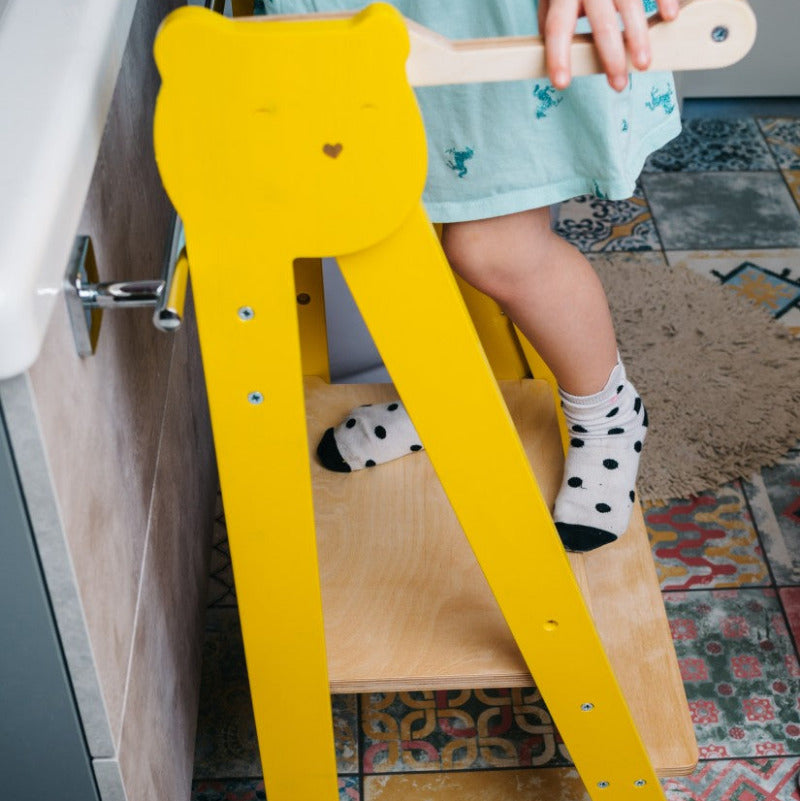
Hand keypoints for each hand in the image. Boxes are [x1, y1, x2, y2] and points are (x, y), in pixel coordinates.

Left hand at [538, 0, 679, 91]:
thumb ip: (551, 23)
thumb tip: (545, 59)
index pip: (557, 27)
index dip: (558, 55)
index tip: (561, 83)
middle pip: (601, 21)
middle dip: (611, 55)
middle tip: (618, 85)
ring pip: (630, 4)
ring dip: (639, 36)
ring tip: (644, 64)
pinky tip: (668, 18)